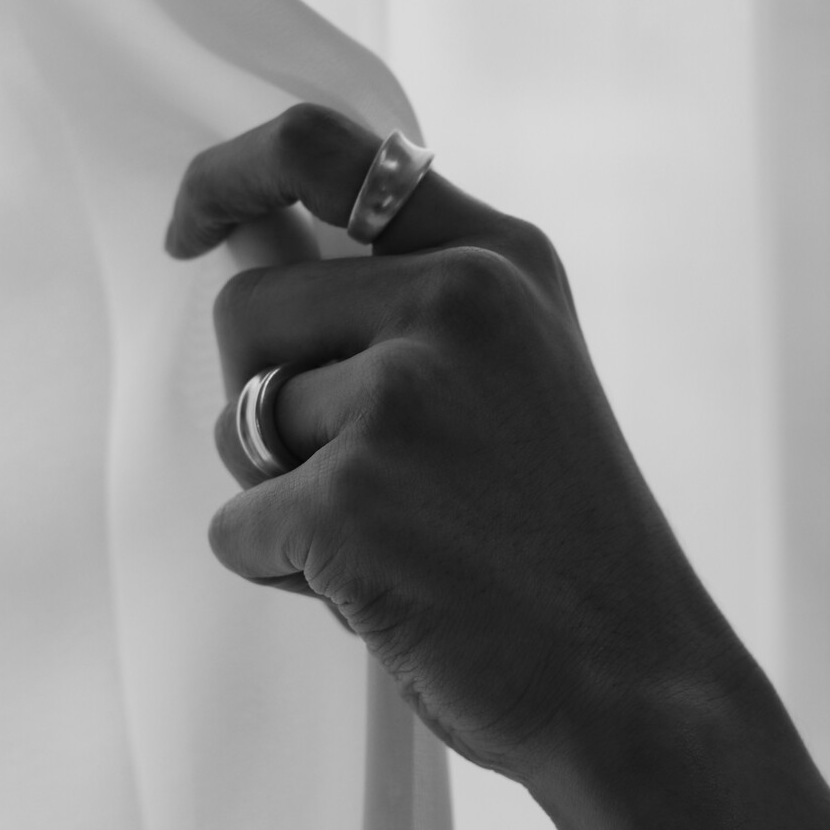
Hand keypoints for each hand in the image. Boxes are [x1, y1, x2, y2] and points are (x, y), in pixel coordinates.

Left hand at [166, 104, 736, 787]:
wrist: (636, 682)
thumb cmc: (564, 537)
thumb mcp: (513, 373)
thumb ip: (395, 299)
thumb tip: (239, 245)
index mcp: (498, 258)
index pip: (322, 148)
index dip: (230, 172)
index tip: (193, 228)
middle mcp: (454, 300)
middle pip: (247, 307)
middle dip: (264, 394)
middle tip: (355, 471)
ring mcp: (402, 397)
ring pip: (239, 424)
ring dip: (288, 491)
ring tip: (400, 538)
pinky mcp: (349, 499)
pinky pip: (237, 525)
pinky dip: (284, 569)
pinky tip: (383, 592)